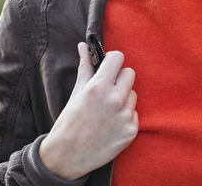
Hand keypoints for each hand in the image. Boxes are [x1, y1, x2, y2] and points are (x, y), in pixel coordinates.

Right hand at [39, 43, 137, 179]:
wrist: (67, 157)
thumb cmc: (69, 122)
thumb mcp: (76, 93)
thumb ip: (85, 67)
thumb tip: (83, 45)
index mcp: (99, 87)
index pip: (118, 58)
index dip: (112, 61)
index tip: (108, 67)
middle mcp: (115, 99)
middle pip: (130, 73)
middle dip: (120, 79)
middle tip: (107, 91)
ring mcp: (125, 115)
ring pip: (133, 94)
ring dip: (123, 99)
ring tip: (107, 111)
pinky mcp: (132, 130)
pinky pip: (135, 113)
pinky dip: (126, 117)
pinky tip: (111, 124)